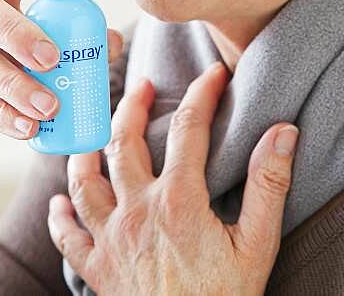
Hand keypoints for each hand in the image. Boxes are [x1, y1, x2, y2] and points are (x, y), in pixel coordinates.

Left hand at [48, 61, 299, 294]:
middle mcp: (137, 212)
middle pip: (123, 143)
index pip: (189, 129)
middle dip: (132, 106)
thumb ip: (269, 184)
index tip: (214, 74)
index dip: (202, 95)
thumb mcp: (259, 243)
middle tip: (142, 84)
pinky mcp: (98, 269)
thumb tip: (283, 131)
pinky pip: (68, 238)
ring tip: (95, 131)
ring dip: (88, 149)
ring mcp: (111, 240)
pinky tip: (60, 201)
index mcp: (179, 200)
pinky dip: (61, 216)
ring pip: (85, 181)